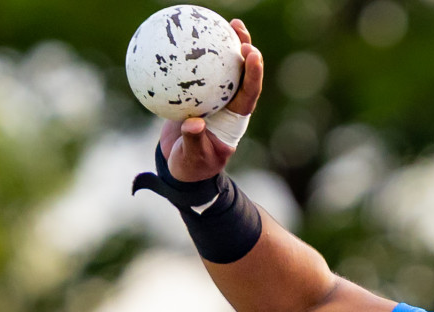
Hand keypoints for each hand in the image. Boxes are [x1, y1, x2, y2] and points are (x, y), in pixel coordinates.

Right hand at [161, 19, 264, 181]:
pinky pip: (196, 73)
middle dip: (243, 49)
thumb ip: (194, 141)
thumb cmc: (191, 167)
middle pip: (240, 74)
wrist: (180, 168)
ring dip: (223, 45)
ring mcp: (214, 99)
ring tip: (221, 21)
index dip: (253, 74)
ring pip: (222, 69)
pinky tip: (182, 38)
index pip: (248, 94)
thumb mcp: (192, 159)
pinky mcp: (198, 96)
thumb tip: (194, 124)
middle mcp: (228, 106)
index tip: (252, 54)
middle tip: (237, 27)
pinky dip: (193, 56)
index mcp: (234, 120)